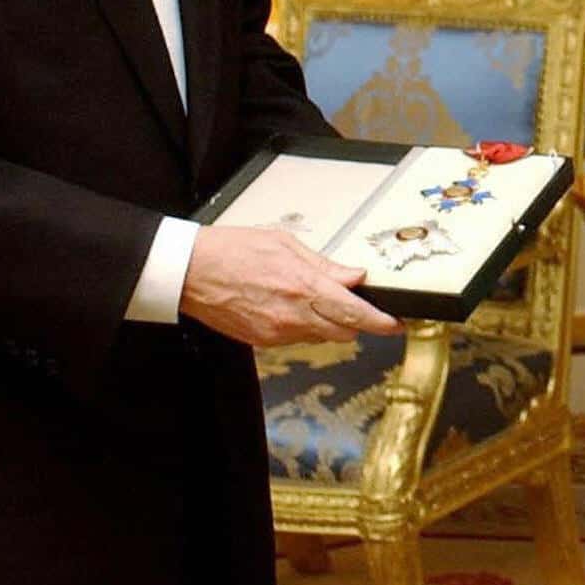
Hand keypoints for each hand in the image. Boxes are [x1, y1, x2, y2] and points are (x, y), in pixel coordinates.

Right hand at [181, 225, 404, 346]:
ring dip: (327, 323)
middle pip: (345, 332)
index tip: (396, 324)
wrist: (188, 271)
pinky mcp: (262, 341)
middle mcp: (293, 315)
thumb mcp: (285, 244)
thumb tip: (354, 276)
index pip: (355, 313)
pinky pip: (296, 339)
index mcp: (303, 286)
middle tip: (353, 305)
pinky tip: (288, 306)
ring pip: (321, 337)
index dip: (381, 322)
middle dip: (355, 321)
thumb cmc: (231, 250)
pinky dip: (302, 326)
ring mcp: (277, 333)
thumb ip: (325, 264)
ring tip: (309, 298)